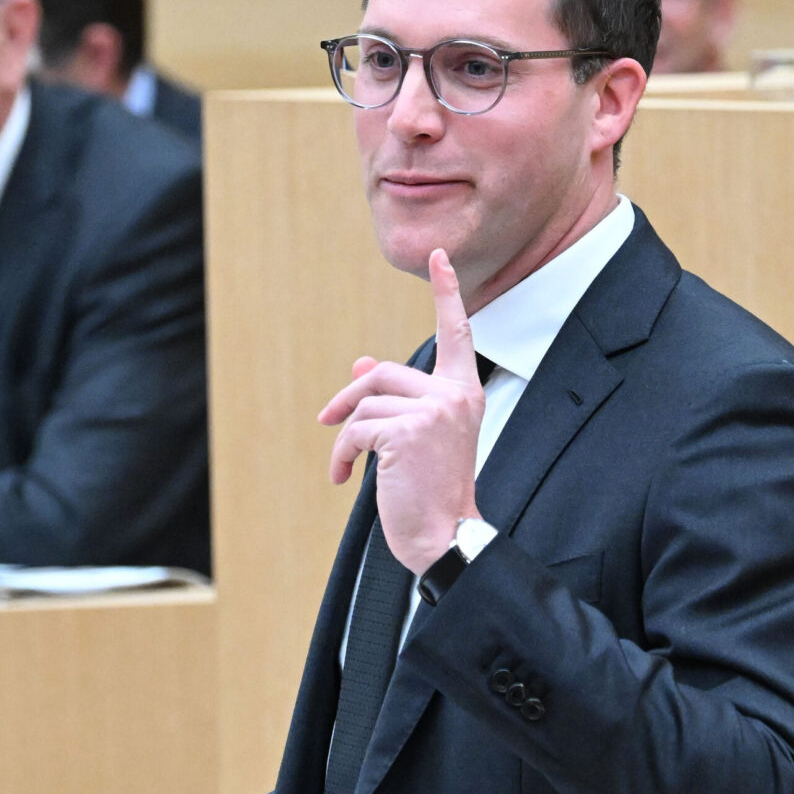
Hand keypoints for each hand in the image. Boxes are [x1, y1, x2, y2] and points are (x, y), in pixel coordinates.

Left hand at [318, 248, 483, 572]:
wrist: (445, 537)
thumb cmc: (430, 491)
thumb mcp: (413, 438)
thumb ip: (392, 399)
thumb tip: (359, 364)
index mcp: (464, 393)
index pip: (456, 334)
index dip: (445, 295)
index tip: (439, 257)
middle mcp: (455, 395)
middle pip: (382, 374)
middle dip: (348, 399)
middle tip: (329, 424)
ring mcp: (435, 410)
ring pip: (365, 402)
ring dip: (345, 436)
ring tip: (346, 467)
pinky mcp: (408, 430)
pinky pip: (355, 428)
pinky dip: (342, 453)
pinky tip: (344, 478)